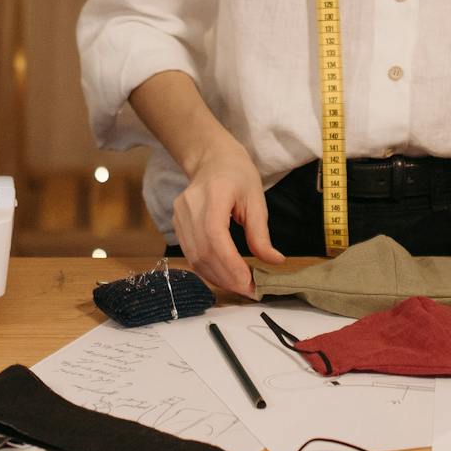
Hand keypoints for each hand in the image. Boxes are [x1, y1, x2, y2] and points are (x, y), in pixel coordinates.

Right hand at [171, 142, 283, 298]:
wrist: (211, 159)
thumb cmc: (237, 175)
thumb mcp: (256, 199)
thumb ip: (261, 233)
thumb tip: (274, 261)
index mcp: (213, 195)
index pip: (215, 237)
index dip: (230, 264)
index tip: (249, 283)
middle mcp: (190, 206)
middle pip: (203, 252)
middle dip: (226, 277)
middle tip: (249, 291)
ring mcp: (179, 216)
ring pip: (194, 257)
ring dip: (217, 278)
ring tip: (239, 287)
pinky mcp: (177, 224)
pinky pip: (190, 254)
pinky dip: (208, 270)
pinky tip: (224, 276)